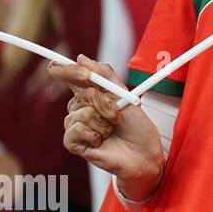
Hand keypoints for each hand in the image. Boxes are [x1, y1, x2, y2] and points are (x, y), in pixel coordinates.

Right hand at [48, 55, 163, 200]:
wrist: (145, 153)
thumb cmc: (136, 126)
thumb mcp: (125, 95)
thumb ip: (105, 75)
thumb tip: (80, 58)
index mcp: (90, 94)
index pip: (68, 75)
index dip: (68, 70)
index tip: (82, 72)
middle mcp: (79, 108)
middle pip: (80, 94)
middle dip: (104, 103)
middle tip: (118, 115)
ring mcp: (75, 125)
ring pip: (81, 113)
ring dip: (104, 121)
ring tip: (113, 130)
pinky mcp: (73, 143)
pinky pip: (75, 130)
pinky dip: (94, 134)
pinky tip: (102, 141)